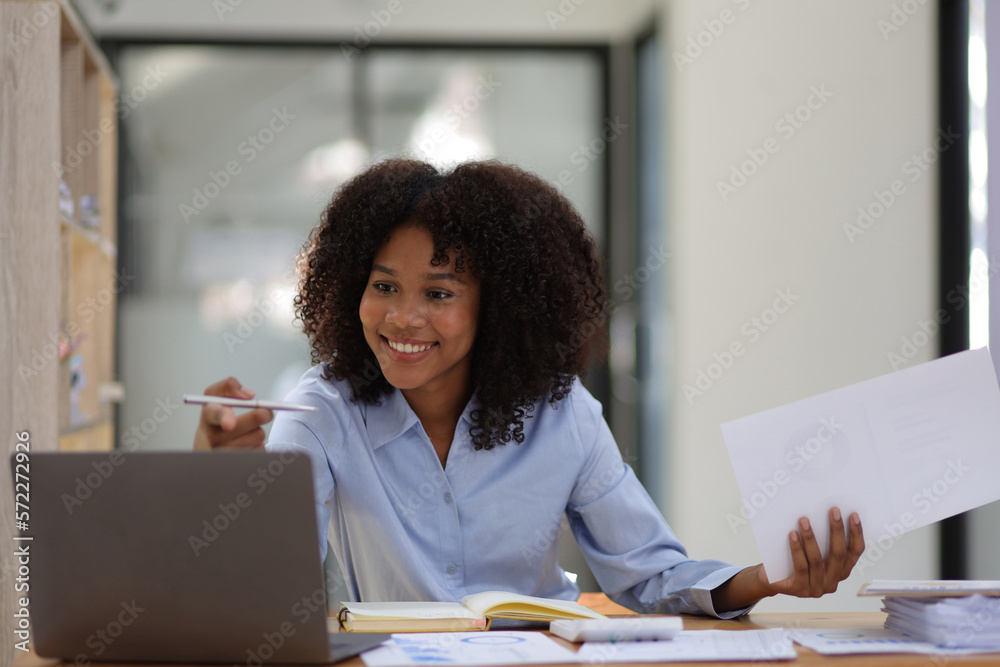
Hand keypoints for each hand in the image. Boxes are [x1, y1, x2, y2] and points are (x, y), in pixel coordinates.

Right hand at [192, 377, 273, 450]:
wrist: (208, 448)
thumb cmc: (217, 420)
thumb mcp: (216, 400)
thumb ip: (229, 386)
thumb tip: (249, 394)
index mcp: (207, 418)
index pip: (214, 414)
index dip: (223, 417)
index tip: (230, 424)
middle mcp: (210, 438)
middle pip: (241, 426)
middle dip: (258, 416)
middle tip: (266, 413)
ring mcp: (222, 454)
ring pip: (256, 436)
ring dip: (257, 431)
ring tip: (246, 433)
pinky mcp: (236, 464)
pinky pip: (260, 449)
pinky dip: (258, 445)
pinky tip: (247, 446)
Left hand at [711, 507, 864, 612]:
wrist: (770, 579)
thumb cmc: (792, 559)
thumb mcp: (811, 550)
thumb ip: (821, 539)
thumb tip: (822, 510)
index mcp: (840, 572)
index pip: (854, 553)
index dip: (856, 534)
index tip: (853, 515)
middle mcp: (832, 582)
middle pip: (838, 554)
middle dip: (837, 531)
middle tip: (833, 511)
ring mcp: (816, 588)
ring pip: (817, 560)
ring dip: (811, 538)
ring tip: (804, 520)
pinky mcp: (799, 589)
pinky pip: (801, 567)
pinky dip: (797, 549)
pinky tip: (792, 535)